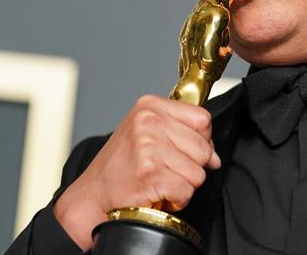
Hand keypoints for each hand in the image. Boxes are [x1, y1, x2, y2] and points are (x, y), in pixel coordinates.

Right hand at [53, 95, 220, 249]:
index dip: (202, 140)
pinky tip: (157, 194)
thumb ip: (182, 133)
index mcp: (150, 106)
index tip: (185, 152)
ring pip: (198, 172)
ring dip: (183, 185)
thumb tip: (214, 156)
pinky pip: (187, 191)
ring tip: (159, 181)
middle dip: (192, 166)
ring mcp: (148, 149)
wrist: (92, 196)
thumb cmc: (121, 166)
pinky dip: (176, 199)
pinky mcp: (151, 175)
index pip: (203, 119)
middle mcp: (148, 123)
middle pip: (203, 148)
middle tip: (166, 171)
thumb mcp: (146, 133)